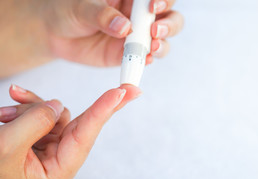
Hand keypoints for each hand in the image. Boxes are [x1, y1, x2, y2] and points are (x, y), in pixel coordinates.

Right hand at [0, 84, 141, 178]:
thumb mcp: (7, 146)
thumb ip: (37, 122)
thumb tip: (56, 105)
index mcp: (58, 173)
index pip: (86, 136)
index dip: (105, 111)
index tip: (123, 93)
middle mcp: (59, 162)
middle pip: (81, 125)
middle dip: (85, 104)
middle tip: (127, 88)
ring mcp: (50, 150)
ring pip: (55, 115)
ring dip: (32, 108)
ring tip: (4, 115)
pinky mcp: (39, 140)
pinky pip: (41, 116)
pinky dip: (26, 109)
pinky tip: (6, 111)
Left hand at [43, 0, 183, 65]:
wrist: (54, 34)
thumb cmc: (67, 10)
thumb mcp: (81, 7)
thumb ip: (102, 15)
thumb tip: (124, 27)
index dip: (163, 0)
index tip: (153, 5)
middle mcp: (139, 16)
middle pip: (170, 18)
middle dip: (168, 24)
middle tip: (155, 30)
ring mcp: (137, 36)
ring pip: (162, 39)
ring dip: (162, 44)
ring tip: (152, 47)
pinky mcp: (129, 55)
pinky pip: (145, 58)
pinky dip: (148, 60)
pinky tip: (145, 60)